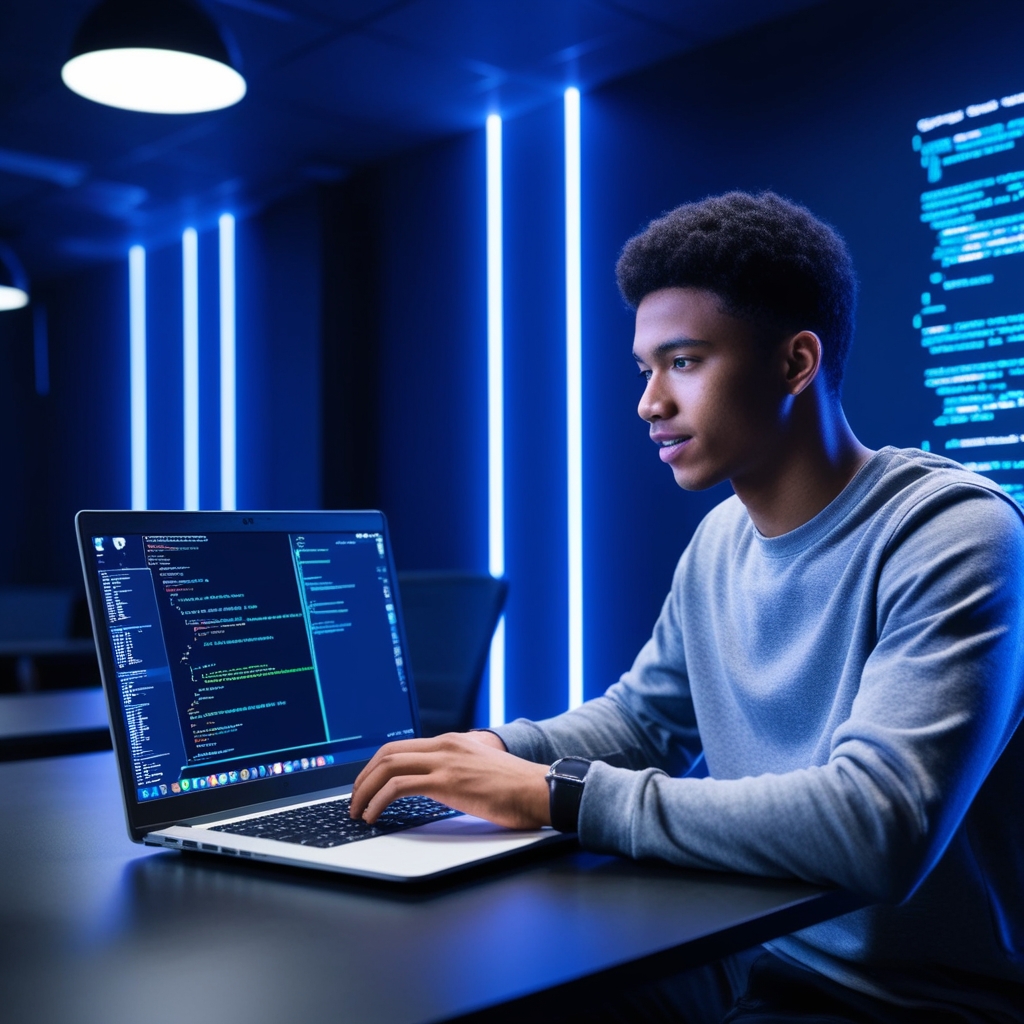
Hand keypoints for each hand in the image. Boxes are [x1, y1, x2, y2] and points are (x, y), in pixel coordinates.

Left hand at [349, 732, 550, 828]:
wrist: (540, 789)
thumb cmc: (516, 788)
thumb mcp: (480, 769)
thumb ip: (457, 770)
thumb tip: (435, 786)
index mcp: (451, 742)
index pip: (400, 746)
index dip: (375, 766)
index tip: (366, 785)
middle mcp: (445, 746)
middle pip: (387, 753)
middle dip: (363, 777)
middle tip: (354, 799)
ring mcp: (445, 762)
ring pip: (388, 767)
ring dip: (364, 790)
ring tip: (358, 811)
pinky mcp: (448, 782)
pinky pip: (399, 787)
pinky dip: (378, 801)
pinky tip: (374, 816)